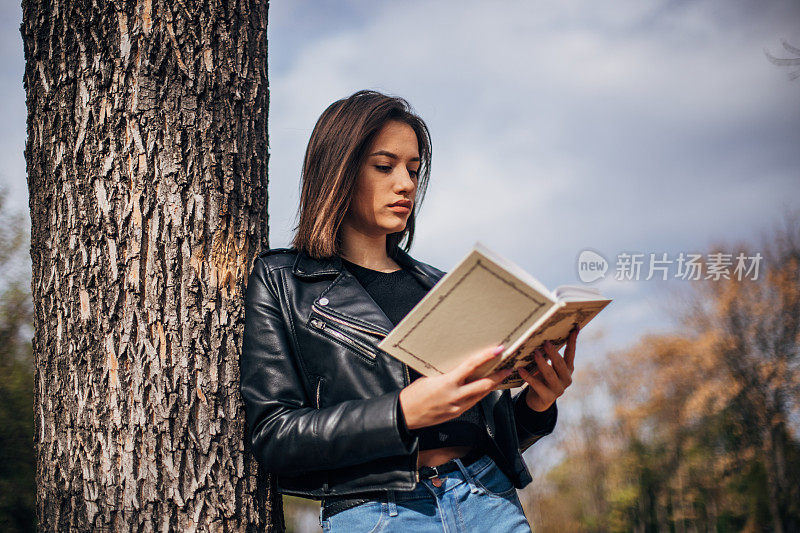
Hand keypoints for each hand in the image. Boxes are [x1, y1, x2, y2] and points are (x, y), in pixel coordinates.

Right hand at [399, 345, 513, 429]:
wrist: (406, 416)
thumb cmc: (414, 395)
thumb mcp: (430, 378)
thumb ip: (447, 373)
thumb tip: (460, 366)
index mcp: (447, 383)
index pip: (471, 366)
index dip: (486, 357)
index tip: (498, 350)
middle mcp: (455, 396)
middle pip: (484, 384)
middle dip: (498, 376)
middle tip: (508, 367)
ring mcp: (458, 407)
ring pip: (481, 395)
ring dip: (492, 386)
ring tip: (500, 377)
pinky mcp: (457, 414)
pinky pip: (473, 402)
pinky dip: (480, 394)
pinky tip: (483, 389)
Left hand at [518, 325, 577, 411]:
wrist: (538, 401)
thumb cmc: (543, 378)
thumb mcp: (548, 367)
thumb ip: (548, 356)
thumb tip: (541, 336)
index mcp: (568, 369)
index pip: (571, 353)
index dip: (573, 341)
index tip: (575, 327)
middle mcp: (566, 378)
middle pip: (560, 364)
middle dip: (553, 353)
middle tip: (546, 343)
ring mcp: (558, 389)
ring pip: (550, 374)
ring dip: (542, 363)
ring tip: (535, 353)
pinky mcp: (547, 397)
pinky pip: (536, 384)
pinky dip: (528, 376)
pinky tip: (520, 369)